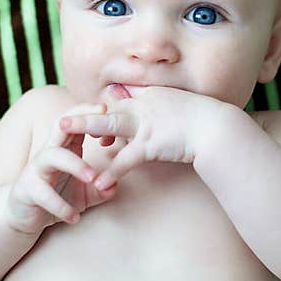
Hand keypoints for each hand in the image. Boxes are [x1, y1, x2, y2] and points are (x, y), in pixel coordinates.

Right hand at [5, 103, 116, 233]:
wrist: (23, 217)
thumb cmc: (56, 197)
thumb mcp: (84, 194)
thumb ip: (100, 189)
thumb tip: (115, 186)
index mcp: (64, 148)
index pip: (74, 122)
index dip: (88, 112)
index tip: (107, 109)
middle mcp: (48, 153)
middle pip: (61, 128)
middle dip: (79, 123)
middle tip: (102, 130)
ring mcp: (35, 170)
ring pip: (52, 156)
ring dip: (75, 165)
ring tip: (93, 179)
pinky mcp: (26, 190)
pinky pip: (43, 194)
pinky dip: (61, 206)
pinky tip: (74, 217)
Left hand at [58, 85, 224, 190]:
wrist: (218, 129)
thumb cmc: (205, 121)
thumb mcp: (181, 107)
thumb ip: (163, 107)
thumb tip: (154, 112)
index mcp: (152, 97)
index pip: (122, 102)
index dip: (106, 111)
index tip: (95, 117)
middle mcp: (145, 106)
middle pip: (109, 108)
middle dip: (84, 114)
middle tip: (62, 120)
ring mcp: (146, 124)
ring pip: (109, 125)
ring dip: (85, 129)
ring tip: (62, 135)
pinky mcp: (150, 143)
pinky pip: (125, 159)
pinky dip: (111, 172)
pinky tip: (98, 183)